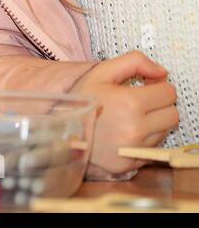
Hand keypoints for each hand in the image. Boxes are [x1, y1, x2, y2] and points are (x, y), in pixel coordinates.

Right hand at [72, 51, 177, 175]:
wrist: (56, 129)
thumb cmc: (79, 99)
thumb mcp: (102, 72)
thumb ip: (135, 62)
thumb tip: (162, 71)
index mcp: (130, 102)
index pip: (168, 93)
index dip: (156, 87)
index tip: (143, 88)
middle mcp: (135, 128)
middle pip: (172, 114)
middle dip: (159, 106)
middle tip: (138, 103)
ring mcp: (133, 149)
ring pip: (163, 132)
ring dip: (152, 124)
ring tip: (128, 119)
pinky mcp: (130, 165)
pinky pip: (151, 149)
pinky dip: (143, 141)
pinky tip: (124, 134)